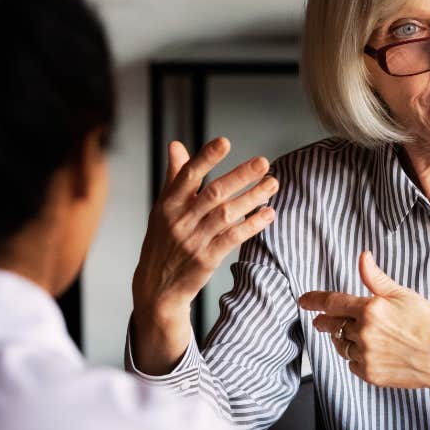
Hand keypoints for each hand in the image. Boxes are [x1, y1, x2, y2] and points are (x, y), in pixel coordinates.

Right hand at [130, 137, 276, 373]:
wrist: (157, 286)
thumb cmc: (163, 241)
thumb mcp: (163, 208)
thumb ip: (174, 176)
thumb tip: (177, 145)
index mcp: (168, 204)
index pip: (188, 176)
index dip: (206, 158)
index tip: (225, 142)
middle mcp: (180, 219)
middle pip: (214, 193)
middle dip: (240, 175)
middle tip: (264, 162)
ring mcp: (193, 239)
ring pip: (227, 214)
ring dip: (252, 197)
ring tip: (273, 184)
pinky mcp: (206, 258)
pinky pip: (233, 238)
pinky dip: (252, 224)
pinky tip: (268, 214)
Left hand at [300, 251, 429, 415]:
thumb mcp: (405, 295)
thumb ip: (377, 278)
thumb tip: (363, 257)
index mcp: (371, 309)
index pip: (332, 302)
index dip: (314, 300)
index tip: (303, 300)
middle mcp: (364, 333)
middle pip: (332, 325)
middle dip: (325, 321)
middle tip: (322, 321)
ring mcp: (366, 355)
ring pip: (342, 345)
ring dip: (344, 339)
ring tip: (360, 336)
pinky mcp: (370, 374)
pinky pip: (352, 363)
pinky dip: (357, 357)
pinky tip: (373, 352)